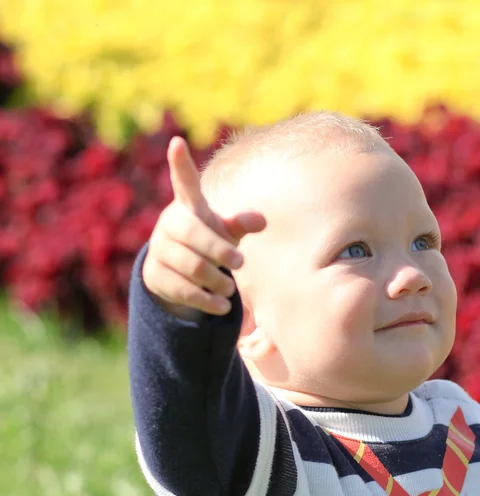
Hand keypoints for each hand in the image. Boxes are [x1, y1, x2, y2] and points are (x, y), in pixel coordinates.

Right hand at [142, 137, 265, 315]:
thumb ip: (241, 223)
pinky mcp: (154, 275)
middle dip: (220, 251)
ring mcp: (159, 249)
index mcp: (189, 207)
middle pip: (195, 235)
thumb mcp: (226, 231)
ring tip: (230, 289)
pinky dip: (206, 300)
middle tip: (241, 264)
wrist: (174, 270)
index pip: (184, 182)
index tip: (177, 142)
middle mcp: (170, 224)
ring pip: (192, 266)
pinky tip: (222, 306)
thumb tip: (262, 219)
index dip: (181, 164)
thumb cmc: (207, 241)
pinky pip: (184, 289)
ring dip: (217, 280)